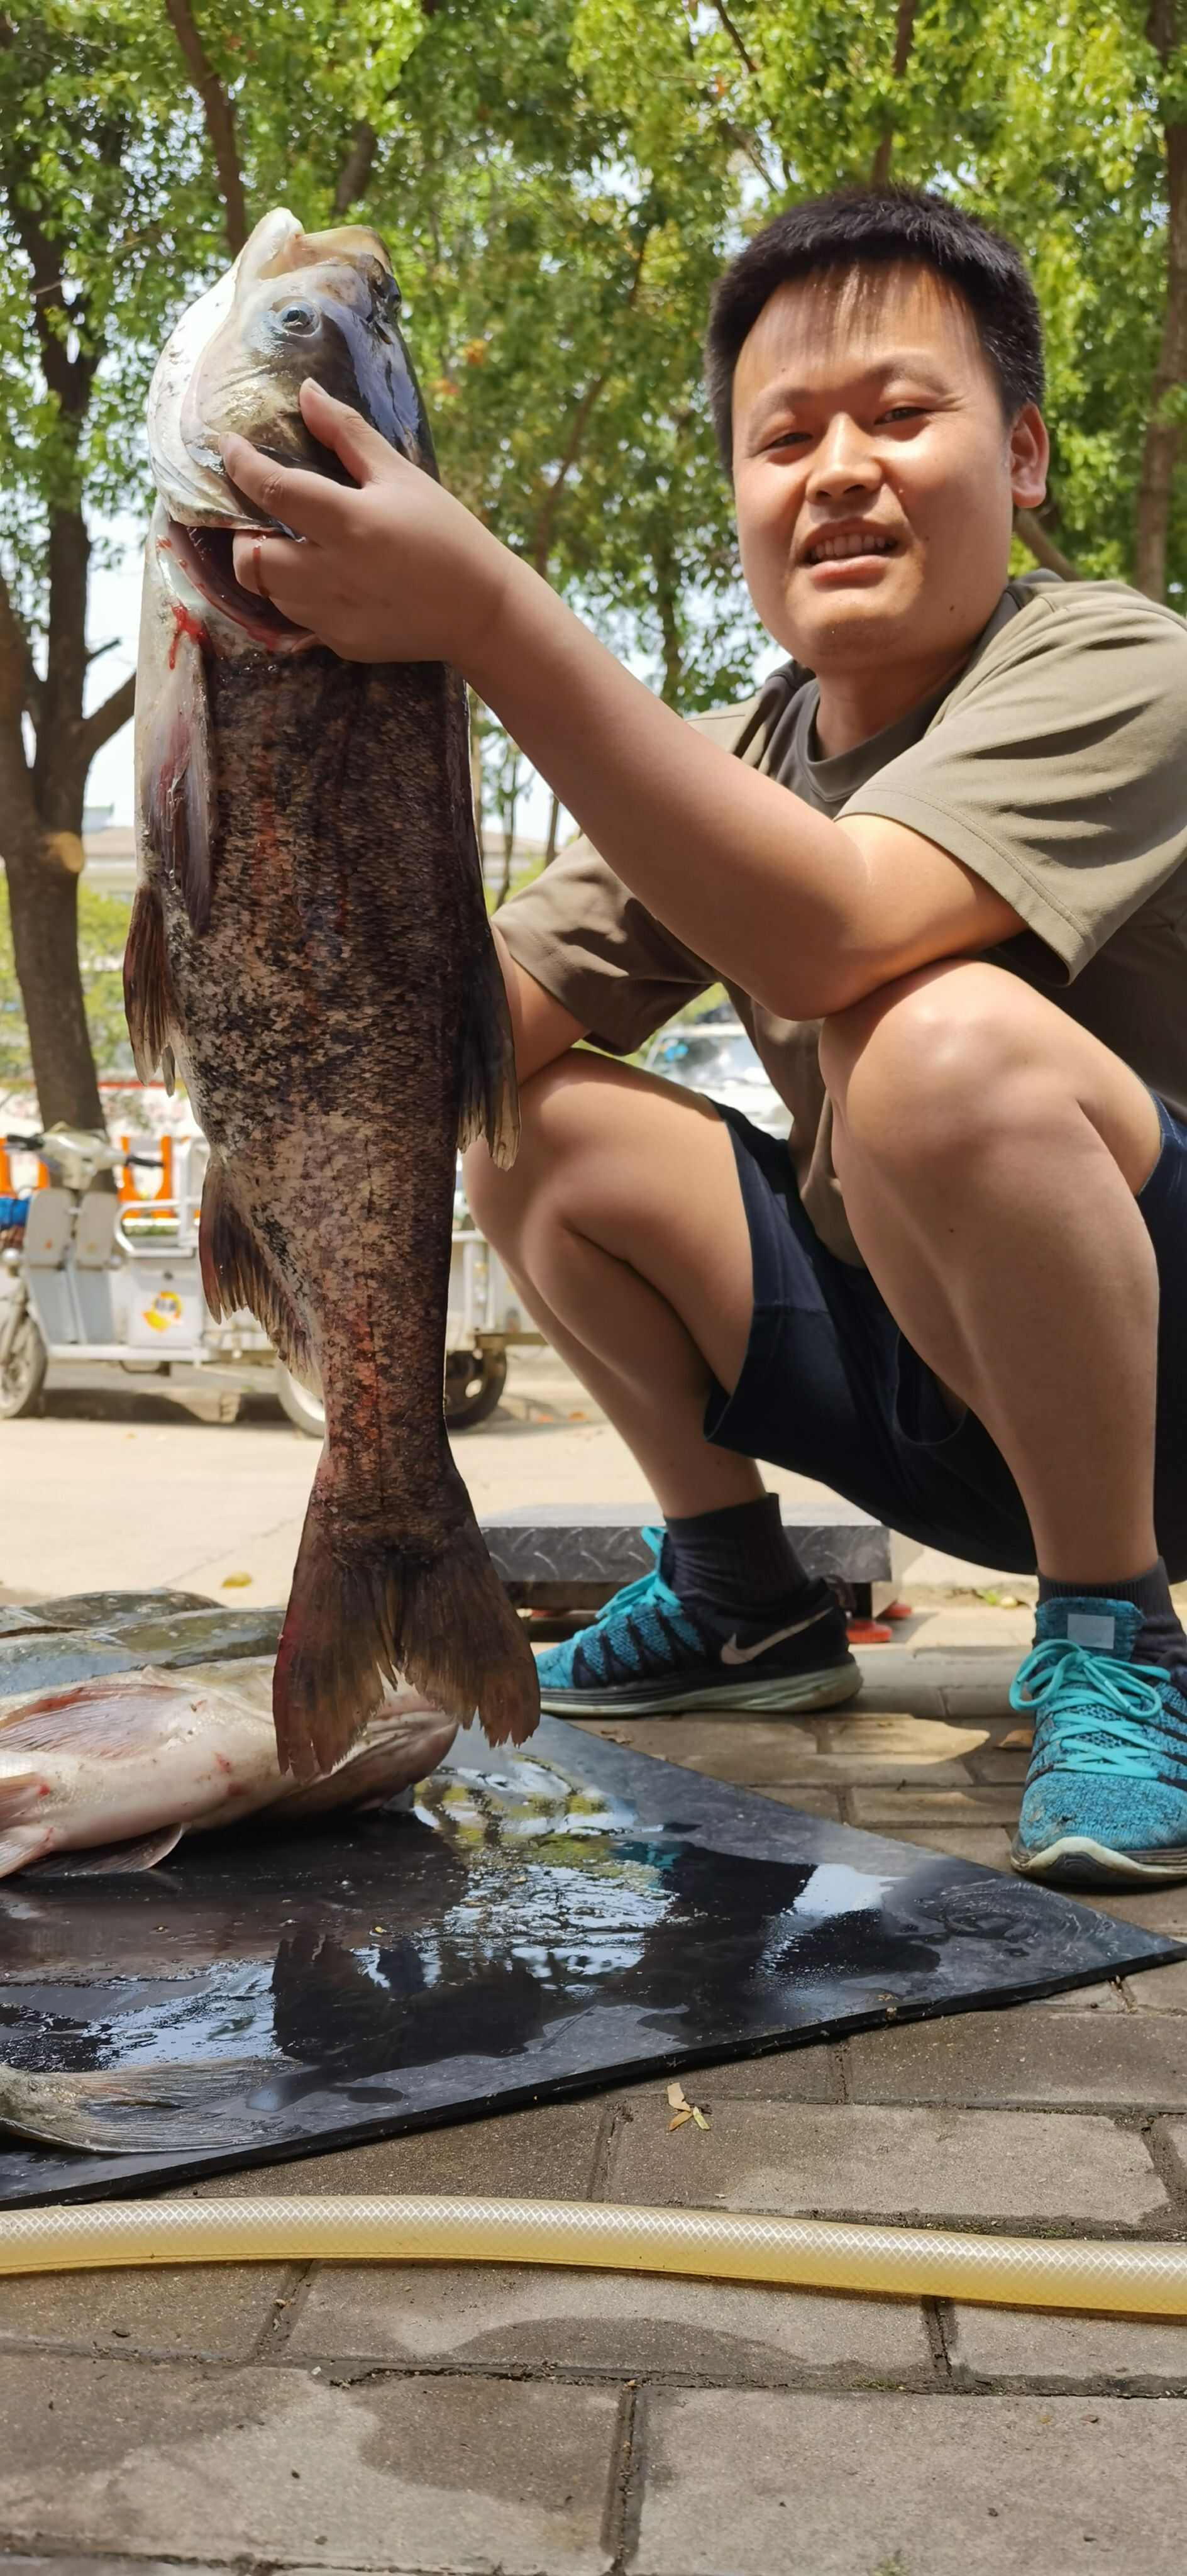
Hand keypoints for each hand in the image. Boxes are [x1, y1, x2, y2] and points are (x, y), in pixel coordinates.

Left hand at [222, 379, 509, 665]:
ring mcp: (336, 615)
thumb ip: (347, 434)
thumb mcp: (400, 475)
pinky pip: (299, 619)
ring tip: (293, 546)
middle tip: (260, 518)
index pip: (273, 490)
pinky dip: (298, 595)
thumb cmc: (446, 533)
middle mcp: (335, 573)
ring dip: (268, 566)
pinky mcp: (343, 643)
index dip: (240, 465)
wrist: (481, 610)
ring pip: (269, 592)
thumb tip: (306, 393)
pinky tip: (325, 579)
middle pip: (251, 557)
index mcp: (351, 522)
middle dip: (244, 535)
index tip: (229, 447)